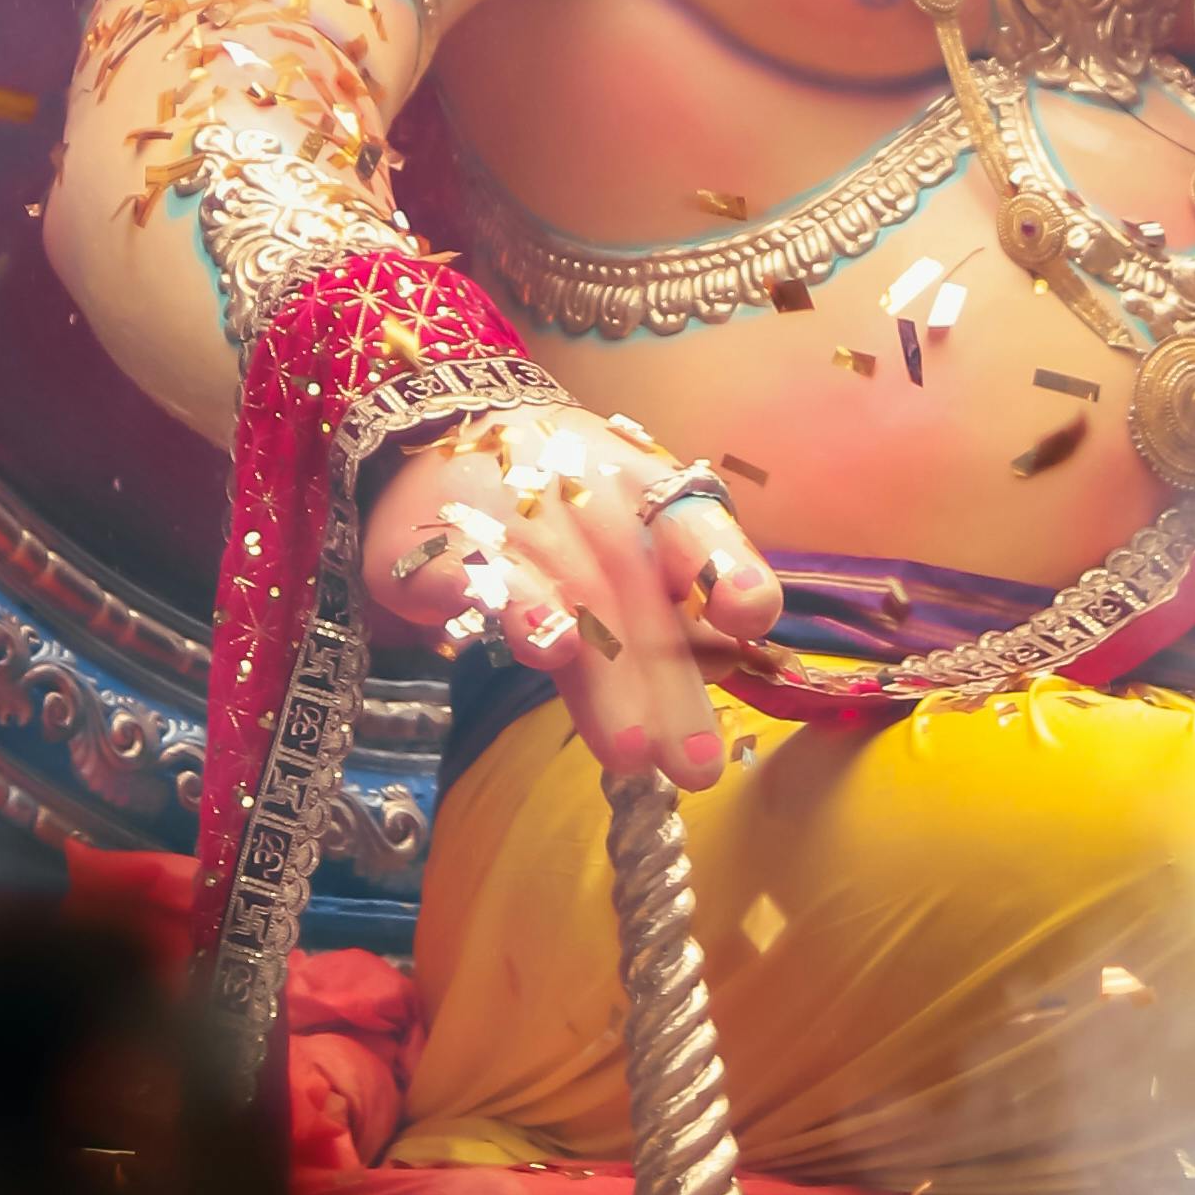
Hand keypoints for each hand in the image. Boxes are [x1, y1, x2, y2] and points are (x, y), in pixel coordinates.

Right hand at [357, 401, 780, 787]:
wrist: (441, 431)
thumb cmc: (561, 494)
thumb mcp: (624, 525)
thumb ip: (670, 596)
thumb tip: (728, 664)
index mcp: (646, 493)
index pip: (695, 527)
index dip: (727, 566)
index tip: (754, 615)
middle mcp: (592, 501)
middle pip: (637, 592)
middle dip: (669, 679)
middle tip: (695, 764)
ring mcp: (522, 519)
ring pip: (576, 596)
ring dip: (608, 674)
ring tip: (632, 751)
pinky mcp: (452, 546)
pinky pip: (489, 577)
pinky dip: (522, 609)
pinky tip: (547, 649)